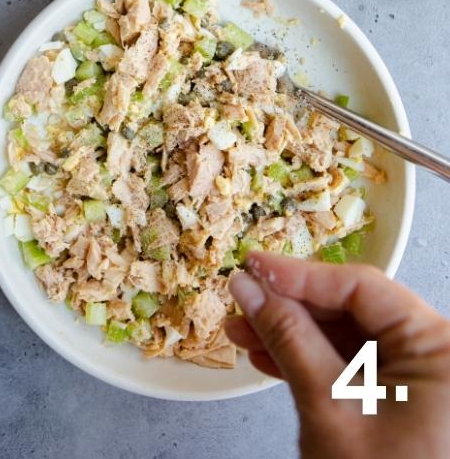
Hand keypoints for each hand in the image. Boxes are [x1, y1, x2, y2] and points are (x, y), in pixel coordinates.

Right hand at [228, 251, 449, 458]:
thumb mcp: (328, 406)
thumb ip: (289, 337)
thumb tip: (251, 287)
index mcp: (439, 349)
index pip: (361, 287)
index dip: (300, 274)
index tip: (252, 266)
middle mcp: (440, 358)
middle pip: (355, 309)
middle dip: (292, 306)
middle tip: (242, 298)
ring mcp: (426, 382)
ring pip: (351, 336)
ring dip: (295, 333)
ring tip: (244, 331)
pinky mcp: (409, 404)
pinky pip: (357, 366)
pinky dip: (315, 361)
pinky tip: (270, 356)